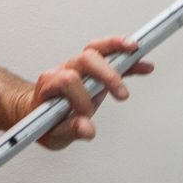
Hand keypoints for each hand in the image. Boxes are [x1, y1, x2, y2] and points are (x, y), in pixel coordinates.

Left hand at [21, 36, 155, 149]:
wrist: (37, 114)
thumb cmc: (44, 123)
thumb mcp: (52, 133)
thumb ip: (70, 130)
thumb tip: (88, 129)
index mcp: (50, 83)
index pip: (67, 80)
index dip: (79, 98)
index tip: (86, 116)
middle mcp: (64, 70)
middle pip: (85, 59)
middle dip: (106, 74)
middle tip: (122, 94)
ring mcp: (78, 68)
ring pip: (96, 50)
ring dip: (117, 49)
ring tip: (136, 50)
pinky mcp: (93, 71)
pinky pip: (110, 60)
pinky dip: (128, 61)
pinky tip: (145, 65)